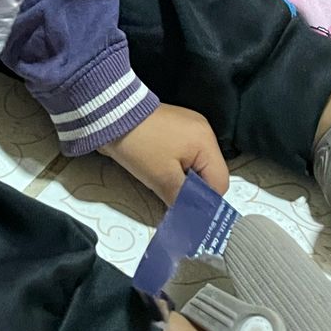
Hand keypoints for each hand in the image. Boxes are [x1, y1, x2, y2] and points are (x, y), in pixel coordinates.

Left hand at [103, 104, 229, 206]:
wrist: (110, 114)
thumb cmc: (140, 146)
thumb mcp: (161, 178)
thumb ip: (183, 199)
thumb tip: (193, 216)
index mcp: (206, 142)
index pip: (220, 182)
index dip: (204, 200)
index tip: (185, 206)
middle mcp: (204, 131)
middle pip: (209, 172)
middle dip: (193, 187)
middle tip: (171, 194)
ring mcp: (190, 125)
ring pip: (196, 163)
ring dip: (182, 176)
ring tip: (163, 179)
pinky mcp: (175, 125)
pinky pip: (184, 152)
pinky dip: (176, 163)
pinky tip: (159, 166)